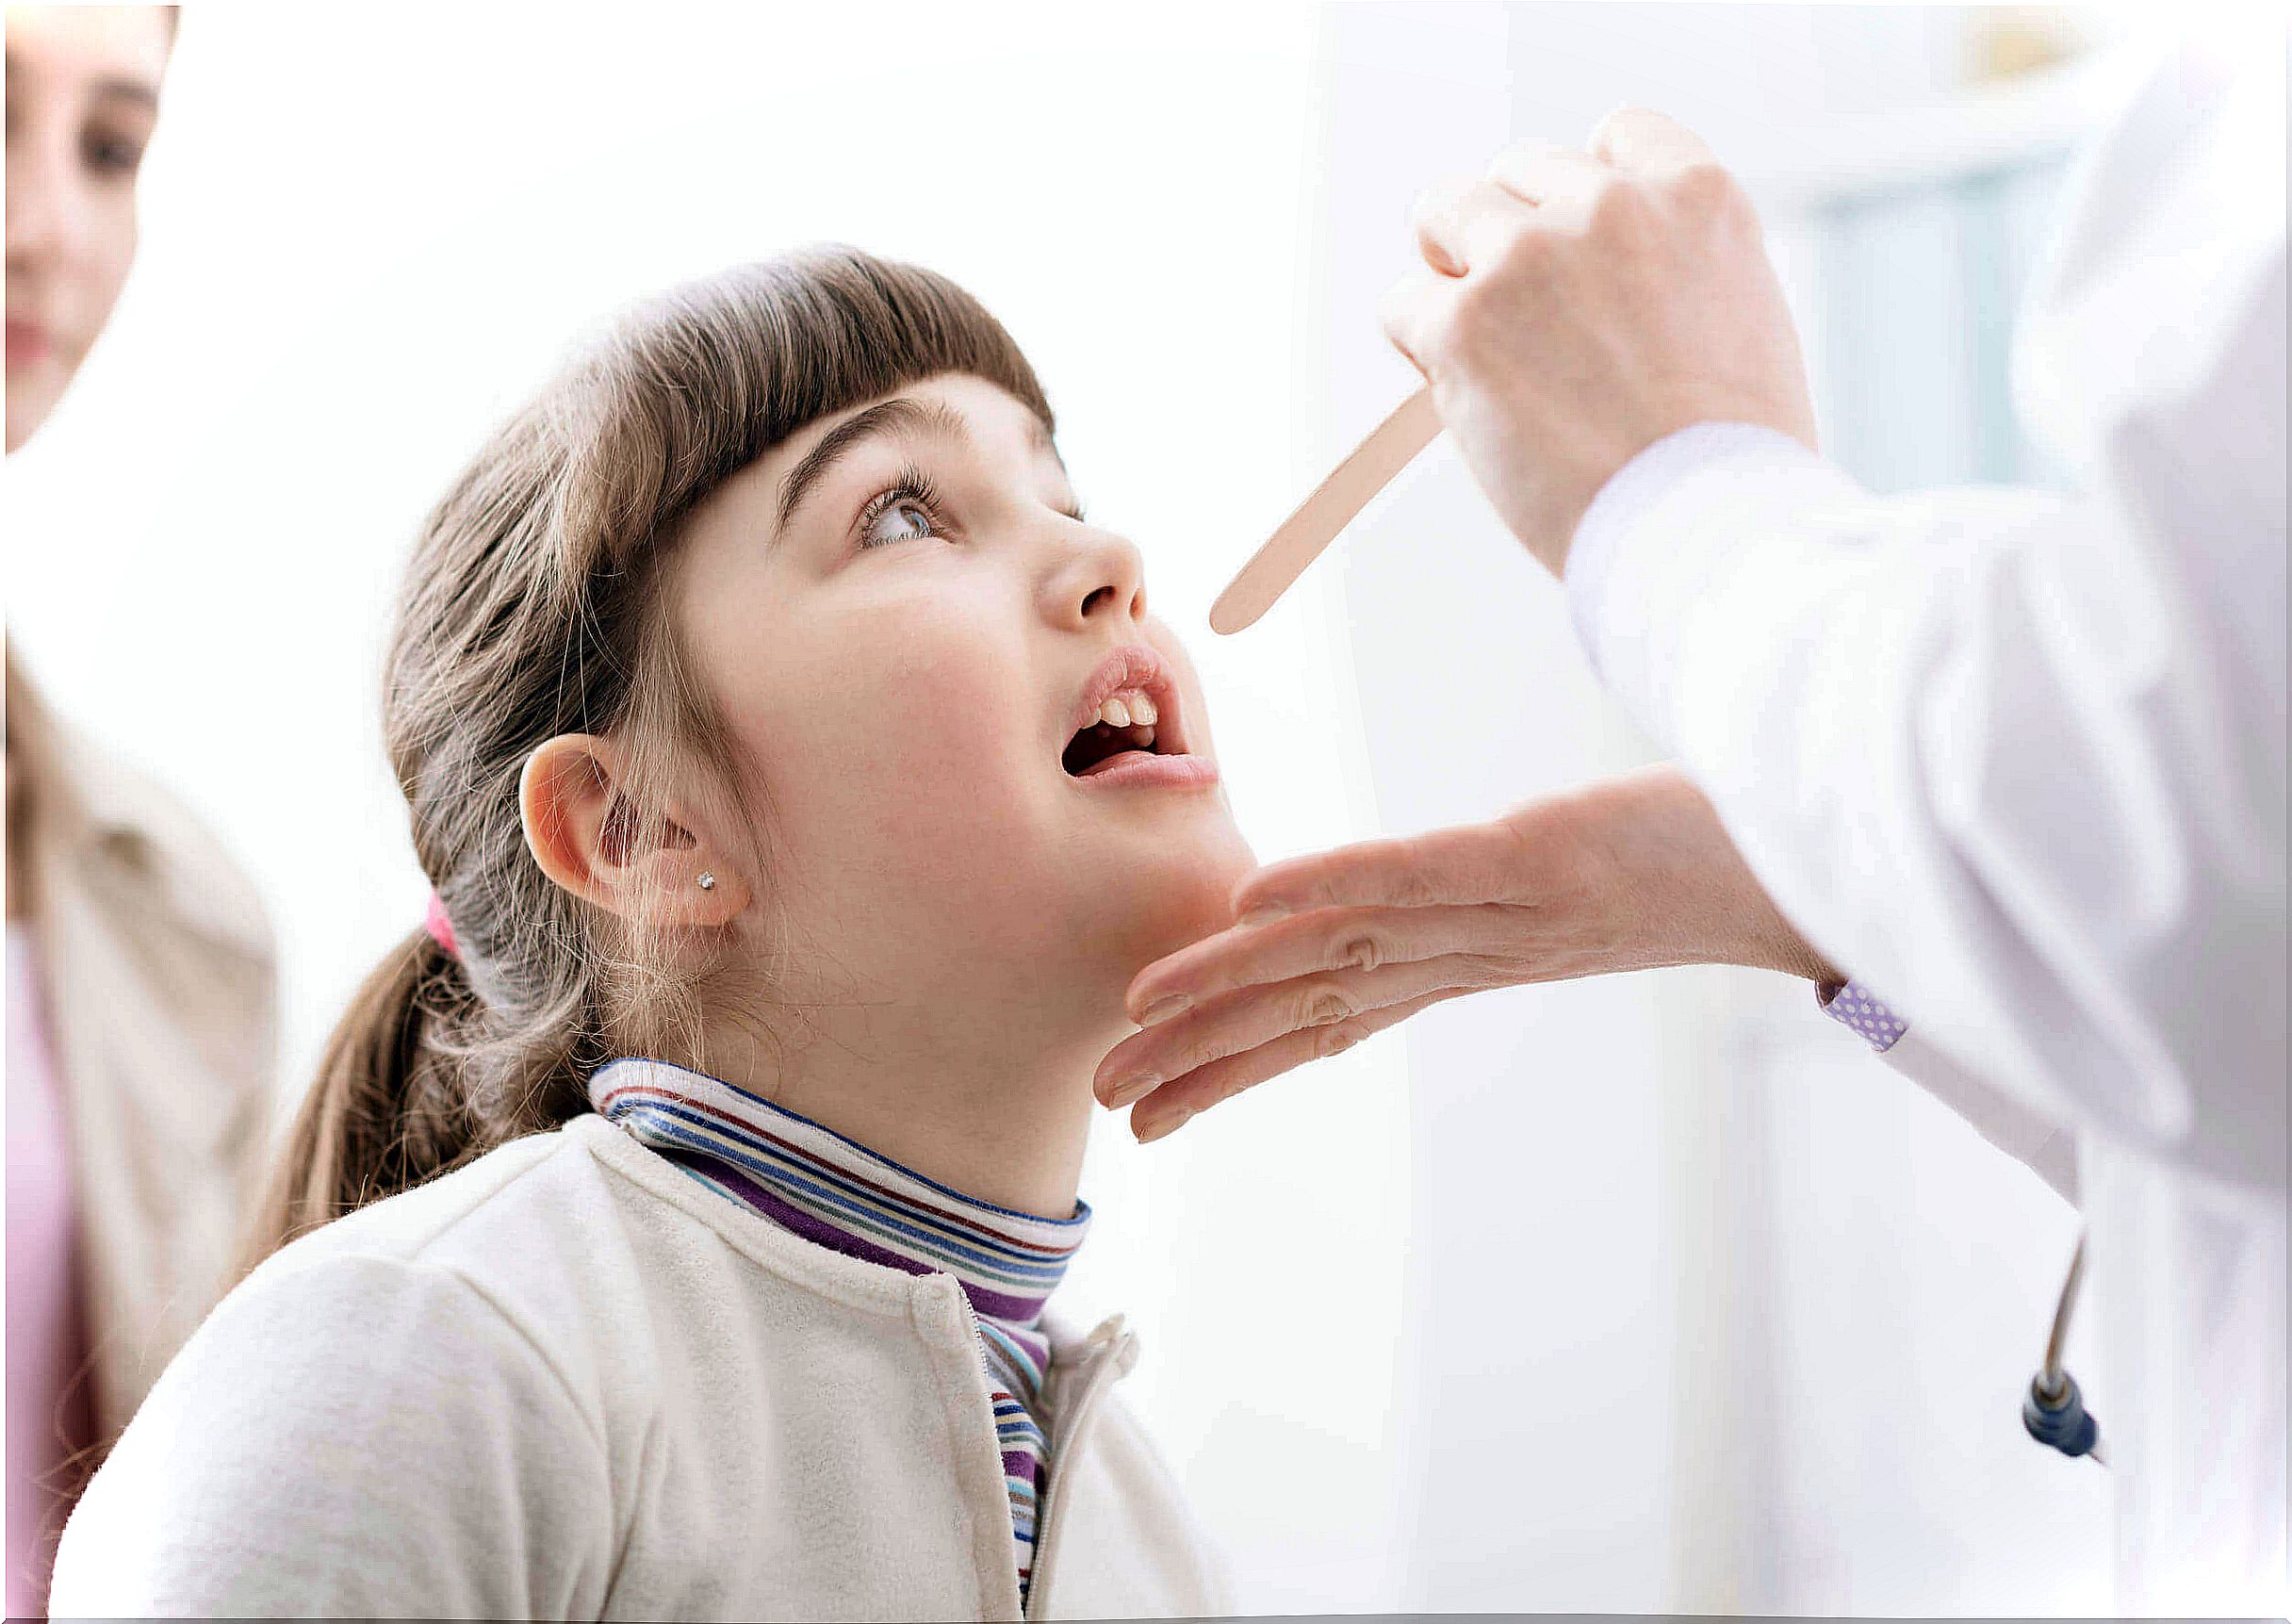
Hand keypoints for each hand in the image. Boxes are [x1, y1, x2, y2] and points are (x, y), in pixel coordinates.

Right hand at [1095, 765, 1836, 1141]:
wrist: (1822, 846)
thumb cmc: (1696, 858)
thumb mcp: (1573, 885)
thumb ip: (1488, 902)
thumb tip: (1421, 922)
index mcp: (1473, 963)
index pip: (1333, 1023)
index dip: (1237, 1067)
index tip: (1155, 1115)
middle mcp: (1476, 952)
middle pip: (1317, 1006)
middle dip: (1206, 1054)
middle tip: (1111, 1100)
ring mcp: (1505, 908)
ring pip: (1345, 951)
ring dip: (1236, 985)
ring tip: (1142, 1017)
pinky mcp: (1539, 855)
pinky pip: (1423, 872)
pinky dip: (1335, 886)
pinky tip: (1253, 900)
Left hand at [1380, 109, 1816, 575]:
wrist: (1704, 527)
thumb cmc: (1730, 460)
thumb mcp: (1744, 319)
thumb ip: (1676, 268)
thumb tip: (1604, 278)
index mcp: (1697, 198)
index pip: (1617, 134)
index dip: (1586, 191)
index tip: (1580, 249)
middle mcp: (1610, 207)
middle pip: (1517, 171)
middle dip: (1511, 234)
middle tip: (1524, 317)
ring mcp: (1529, 259)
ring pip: (1443, 211)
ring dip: (1449, 266)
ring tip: (1479, 338)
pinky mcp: (1462, 323)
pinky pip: (1402, 305)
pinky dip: (1418, 348)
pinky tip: (1459, 391)